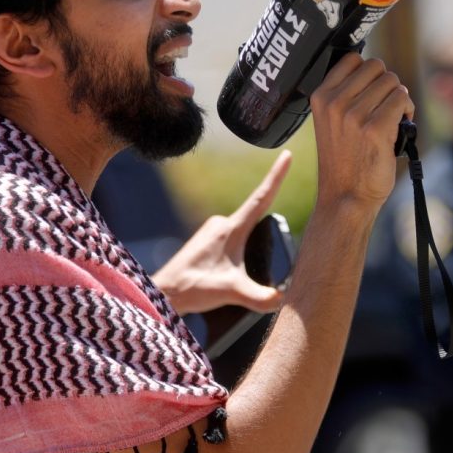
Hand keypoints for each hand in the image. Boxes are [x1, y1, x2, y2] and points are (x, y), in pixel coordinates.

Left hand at [153, 151, 291, 315]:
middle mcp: (222, 223)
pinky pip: (232, 242)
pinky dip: (237, 258)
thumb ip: (262, 298)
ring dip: (248, 253)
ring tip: (232, 281)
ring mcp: (213, 231)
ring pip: (243, 235)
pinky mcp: (207, 241)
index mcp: (231, 228)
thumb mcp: (232, 292)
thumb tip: (282, 298)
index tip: (287, 154)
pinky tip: (228, 276)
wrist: (165, 292)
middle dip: (265, 240)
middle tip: (249, 271)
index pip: (261, 196)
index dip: (277, 175)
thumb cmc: (194, 286)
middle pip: (256, 222)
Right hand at [309, 53, 413, 211]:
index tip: (370, 92)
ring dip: (399, 98)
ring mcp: (353, 115)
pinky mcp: (375, 128)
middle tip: (384, 107)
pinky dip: (407, 111)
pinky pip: (402, 99)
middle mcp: (334, 102)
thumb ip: (345, 94)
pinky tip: (399, 127)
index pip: (353, 58)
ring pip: (393, 82)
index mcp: (320, 96)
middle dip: (386, 84)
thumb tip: (376, 69)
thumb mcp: (331, 120)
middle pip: (376, 66)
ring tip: (391, 119)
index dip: (369, 73)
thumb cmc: (344, 158)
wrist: (346, 196)